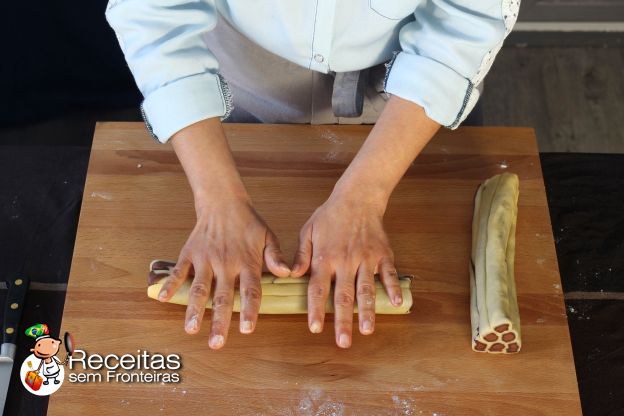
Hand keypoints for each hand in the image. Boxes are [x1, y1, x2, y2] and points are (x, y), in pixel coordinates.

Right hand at [157, 200, 289, 348]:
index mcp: (246, 262)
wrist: (223, 202)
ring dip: (194, 310)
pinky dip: (170, 284)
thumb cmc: (249, 225)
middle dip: (219, 321)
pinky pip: (179, 270)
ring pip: (199, 288)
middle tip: (217, 344)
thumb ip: (276, 257)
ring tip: (191, 329)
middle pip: (222, 297)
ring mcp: (206, 258)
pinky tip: (164, 299)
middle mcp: (225, 263)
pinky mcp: (190, 253)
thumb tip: (288, 273)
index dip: (249, 310)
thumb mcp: (268, 237)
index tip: (247, 329)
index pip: (250, 290)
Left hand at [290, 193, 402, 347]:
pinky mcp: (382, 254)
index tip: (315, 328)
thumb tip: (292, 275)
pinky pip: (388, 274)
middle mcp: (345, 261)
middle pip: (343, 296)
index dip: (316, 310)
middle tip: (343, 342)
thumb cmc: (330, 216)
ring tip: (366, 330)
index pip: (318, 289)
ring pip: (366, 289)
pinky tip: (396, 304)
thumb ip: (301, 255)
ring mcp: (365, 258)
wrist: (358, 198)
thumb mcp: (308, 231)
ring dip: (367, 311)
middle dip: (343, 321)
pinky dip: (392, 288)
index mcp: (325, 257)